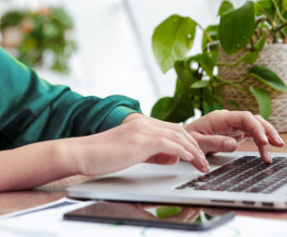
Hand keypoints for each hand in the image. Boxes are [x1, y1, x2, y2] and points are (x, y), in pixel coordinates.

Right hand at [69, 114, 209, 175]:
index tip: (197, 155)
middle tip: (204, 161)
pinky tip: (190, 159)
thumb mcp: (132, 154)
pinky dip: (182, 151)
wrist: (81, 153)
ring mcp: (141, 130)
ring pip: (177, 136)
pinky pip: (168, 143)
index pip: (171, 129)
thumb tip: (173, 157)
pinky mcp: (139, 140)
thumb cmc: (102, 155)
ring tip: (201, 164)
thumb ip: (153, 154)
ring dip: (193, 151)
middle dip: (195, 146)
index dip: (187, 142)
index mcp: (140, 123)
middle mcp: (143, 123)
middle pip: (178, 130)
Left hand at [185, 110, 283, 163]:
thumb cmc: (187, 139)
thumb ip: (214, 142)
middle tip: (277, 144)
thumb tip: (234, 144)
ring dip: (267, 136)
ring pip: (255, 126)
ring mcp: (233, 126)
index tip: (263, 141)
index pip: (244, 117)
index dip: (256, 127)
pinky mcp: (235, 133)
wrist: (181, 139)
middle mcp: (229, 119)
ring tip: (276, 149)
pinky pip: (251, 135)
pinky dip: (260, 143)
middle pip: (254, 120)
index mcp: (220, 118)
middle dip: (267, 130)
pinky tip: (265, 153)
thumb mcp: (197, 142)